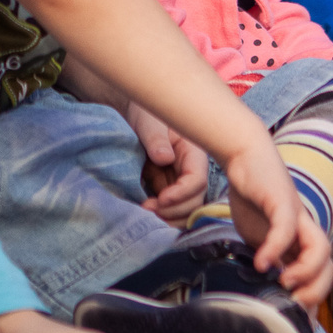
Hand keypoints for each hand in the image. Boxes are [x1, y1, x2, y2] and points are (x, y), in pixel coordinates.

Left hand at [128, 102, 208, 222]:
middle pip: (196, 200)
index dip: (182, 193)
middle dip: (174, 210)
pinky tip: (146, 211)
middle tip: (147, 208)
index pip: (198, 179)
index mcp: (193, 151)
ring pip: (187, 210)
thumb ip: (156, 139)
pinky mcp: (171, 189)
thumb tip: (165, 158)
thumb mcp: (148, 122)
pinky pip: (174, 210)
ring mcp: (182, 181)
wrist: (135, 116)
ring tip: (146, 212)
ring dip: (169, 217)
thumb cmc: (144, 115)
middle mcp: (192, 169)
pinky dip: (163, 216)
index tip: (160, 198)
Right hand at [222, 139, 332, 307]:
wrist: (246, 158)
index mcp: (300, 243)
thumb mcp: (258, 238)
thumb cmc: (254, 199)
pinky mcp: (281, 200)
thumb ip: (266, 260)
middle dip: (316, 290)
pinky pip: (286, 228)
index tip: (299, 322)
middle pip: (329, 265)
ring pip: (320, 248)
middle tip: (294, 304)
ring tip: (284, 283)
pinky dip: (275, 247)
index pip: (321, 276)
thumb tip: (261, 289)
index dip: (314, 300)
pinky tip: (260, 262)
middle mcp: (304, 232)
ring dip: (306, 271)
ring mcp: (297, 216)